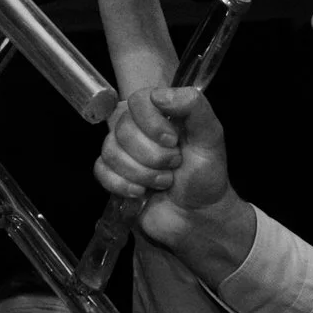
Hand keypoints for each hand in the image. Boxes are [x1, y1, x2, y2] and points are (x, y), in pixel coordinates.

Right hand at [93, 87, 253, 257]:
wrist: (198, 217)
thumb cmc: (206, 176)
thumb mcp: (211, 137)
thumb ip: (194, 107)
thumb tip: (159, 95)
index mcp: (160, 113)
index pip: (137, 101)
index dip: (151, 122)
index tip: (172, 141)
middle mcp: (137, 128)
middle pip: (122, 129)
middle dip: (153, 155)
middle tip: (174, 165)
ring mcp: (123, 152)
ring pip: (111, 152)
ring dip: (143, 174)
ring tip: (164, 182)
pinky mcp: (112, 175)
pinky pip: (101, 171)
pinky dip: (123, 185)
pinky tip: (142, 193)